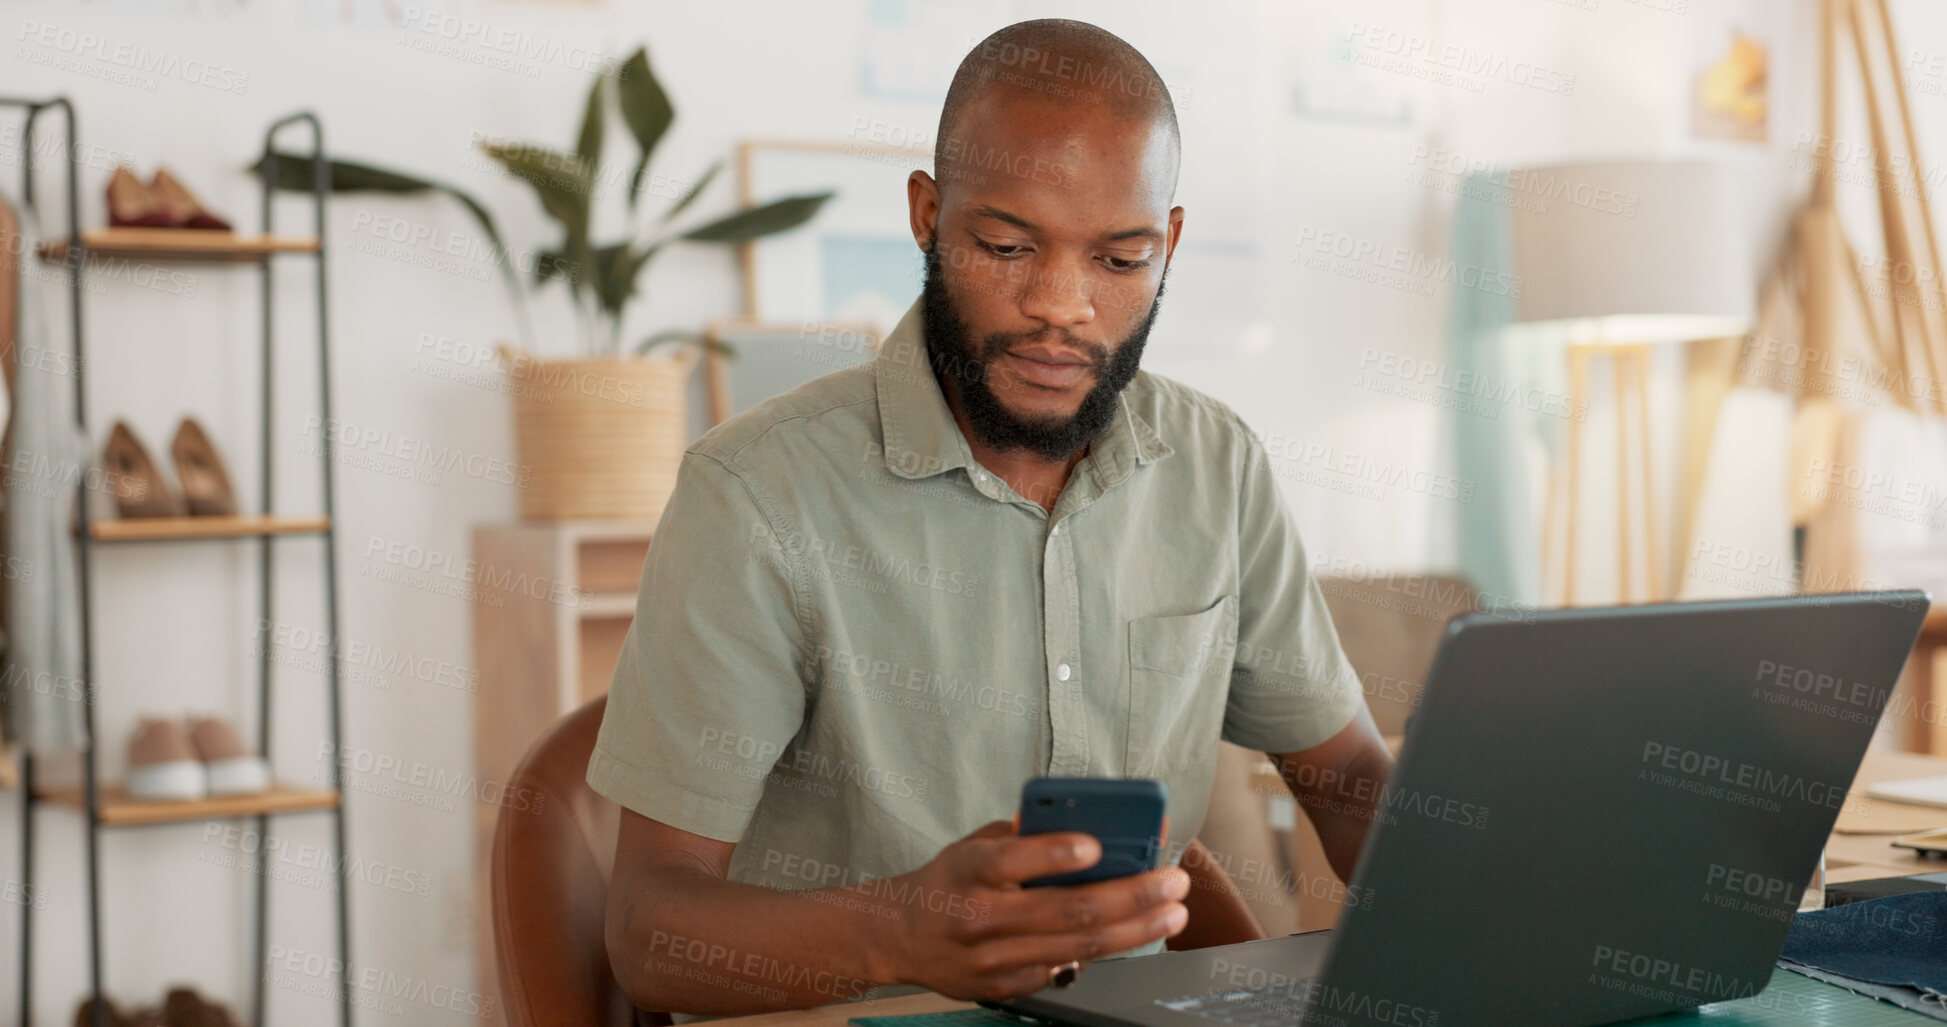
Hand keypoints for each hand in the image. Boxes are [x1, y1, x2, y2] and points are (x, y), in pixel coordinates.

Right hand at [866, 820, 1189, 1001]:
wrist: (901, 935)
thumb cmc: (951, 880)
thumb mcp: (976, 844)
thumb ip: (1025, 836)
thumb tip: (1090, 823)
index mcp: (969, 870)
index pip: (1012, 860)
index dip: (1056, 853)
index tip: (1097, 844)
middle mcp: (979, 917)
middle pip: (1067, 910)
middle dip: (1132, 896)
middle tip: (1172, 882)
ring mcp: (992, 959)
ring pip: (1078, 946)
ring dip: (1136, 929)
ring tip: (1172, 912)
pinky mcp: (1005, 986)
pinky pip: (1065, 969)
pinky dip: (1104, 951)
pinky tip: (1132, 935)